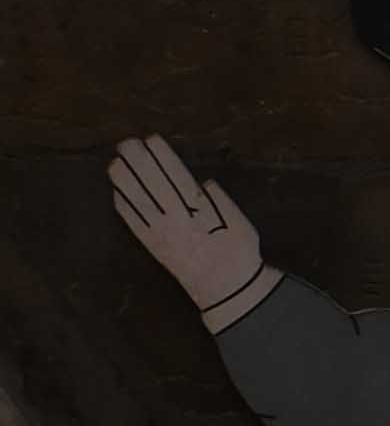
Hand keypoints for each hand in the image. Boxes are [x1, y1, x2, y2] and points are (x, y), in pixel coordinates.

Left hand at [106, 137, 262, 317]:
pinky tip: (116, 193)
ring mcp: (159, 232)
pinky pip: (133, 223)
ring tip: (114, 163)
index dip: (162, 157)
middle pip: (152, 185)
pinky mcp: (151, 245)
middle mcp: (174, 218)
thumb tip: (203, 183)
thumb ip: (221, 201)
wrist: (224, 286)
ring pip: (137, 202)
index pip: (175, 176)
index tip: (152, 139)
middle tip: (126, 143)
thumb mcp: (240, 221)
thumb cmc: (238, 252)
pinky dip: (124, 206)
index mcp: (198, 210)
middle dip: (138, 162)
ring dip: (124, 182)